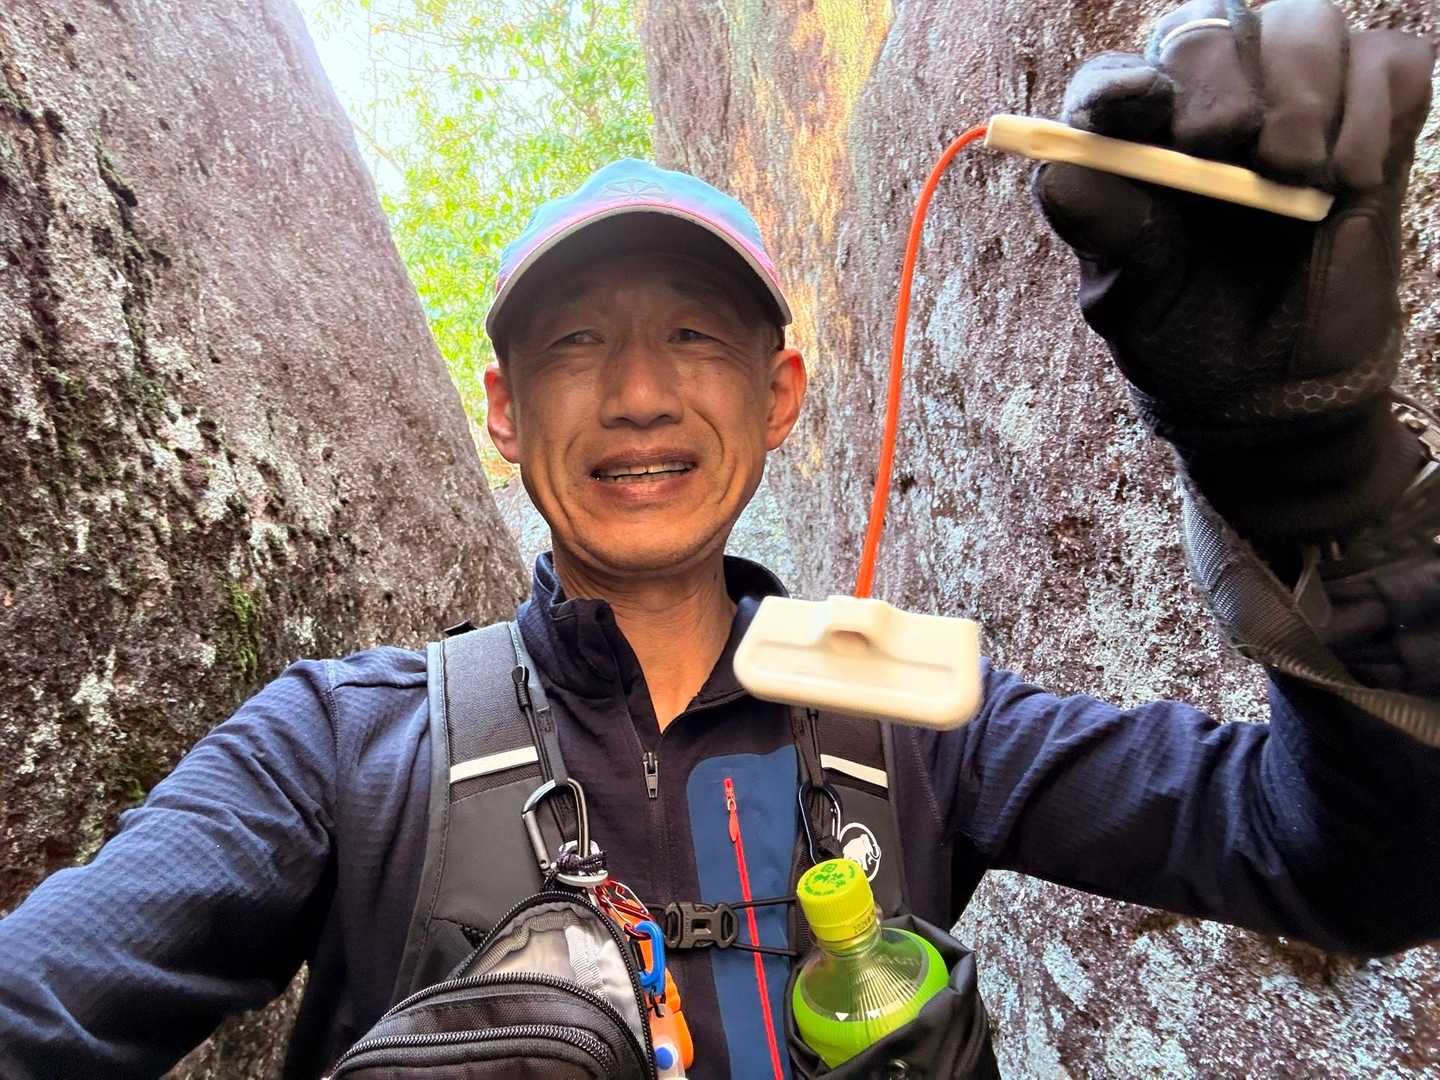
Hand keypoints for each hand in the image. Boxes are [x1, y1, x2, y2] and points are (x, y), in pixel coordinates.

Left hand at [1034, 0, 1433, 541]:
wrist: (1277, 389)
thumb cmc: (1189, 336)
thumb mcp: (1133, 301)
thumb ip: (1105, 235)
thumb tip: (1061, 177)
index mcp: (1131, 143)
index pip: (1110, 80)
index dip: (1123, 83)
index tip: (1145, 107)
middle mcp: (1205, 101)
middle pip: (1206, 26)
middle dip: (1223, 80)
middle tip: (1240, 149)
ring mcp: (1291, 97)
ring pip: (1304, 24)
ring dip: (1304, 96)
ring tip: (1299, 178)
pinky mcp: (1371, 110)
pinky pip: (1387, 60)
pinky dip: (1374, 108)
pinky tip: (1349, 178)